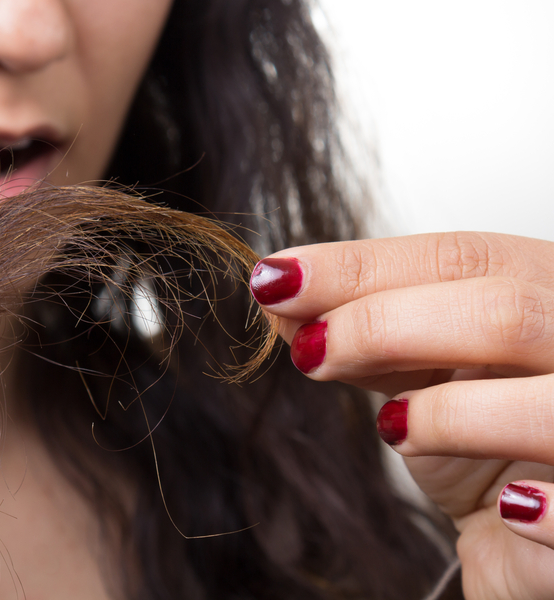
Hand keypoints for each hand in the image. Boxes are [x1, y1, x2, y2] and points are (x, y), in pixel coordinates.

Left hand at [251, 232, 553, 599]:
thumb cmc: (486, 448)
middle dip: (386, 326)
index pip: (467, 258)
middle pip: (506, 312)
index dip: (363, 266)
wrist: (542, 544)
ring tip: (395, 430)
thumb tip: (280, 297)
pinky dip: (544, 513)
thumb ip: (367, 337)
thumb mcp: (421, 378)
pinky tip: (509, 509)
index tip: (277, 278)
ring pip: (550, 405)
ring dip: (452, 414)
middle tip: (310, 351)